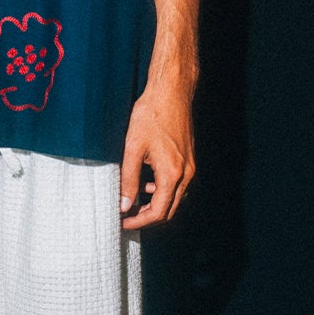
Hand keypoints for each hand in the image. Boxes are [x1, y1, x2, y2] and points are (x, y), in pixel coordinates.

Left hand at [119, 76, 195, 228]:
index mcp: (171, 174)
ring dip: (155, 204)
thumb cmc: (151, 114)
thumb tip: (124, 204)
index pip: (158, 212)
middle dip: (147, 217)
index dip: (139, 222)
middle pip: (169, 210)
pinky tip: (146, 183)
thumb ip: (128, 179)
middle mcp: (185, 174)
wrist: (171, 92)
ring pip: (174, 198)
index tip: (123, 222)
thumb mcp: (133, 148)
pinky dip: (162, 191)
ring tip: (132, 201)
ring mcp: (189, 166)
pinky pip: (177, 184)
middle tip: (126, 217)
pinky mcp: (188, 159)